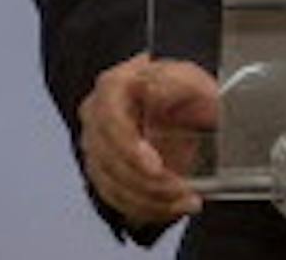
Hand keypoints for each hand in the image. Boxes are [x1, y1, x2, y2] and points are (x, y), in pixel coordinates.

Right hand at [77, 53, 217, 227]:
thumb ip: (173, 82)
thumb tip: (154, 87)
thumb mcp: (189, 79)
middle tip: (181, 187)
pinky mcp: (104, 172)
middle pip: (109, 160)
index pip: (109, 122)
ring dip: (151, 198)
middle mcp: (97, 117)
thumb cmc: (185, 90)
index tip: (156, 166)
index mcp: (113, 87)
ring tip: (186, 197)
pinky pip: (118, 198)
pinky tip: (174, 205)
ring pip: (112, 184)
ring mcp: (96, 146)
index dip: (130, 149)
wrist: (187, 108)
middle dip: (147, 180)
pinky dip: (148, 207)